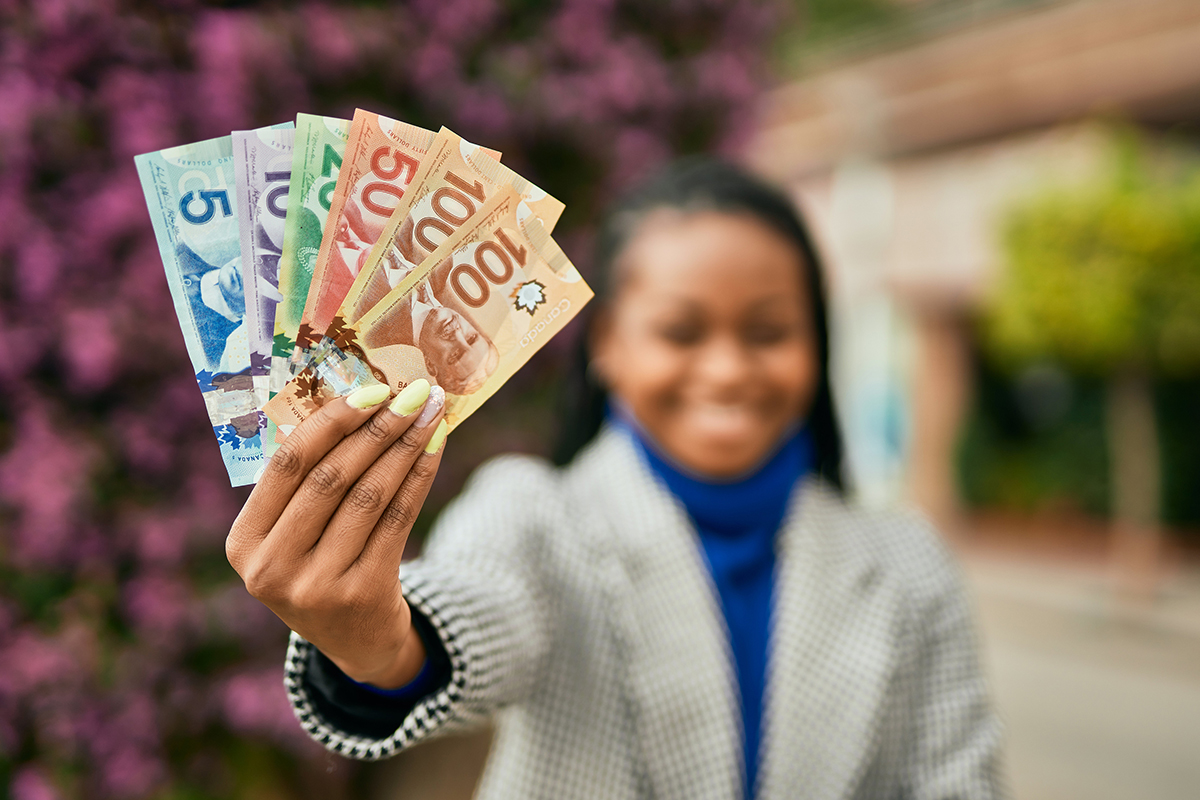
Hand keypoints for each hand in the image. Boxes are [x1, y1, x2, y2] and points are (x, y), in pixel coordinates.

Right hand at [227, 380, 447, 688]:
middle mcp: (272, 568)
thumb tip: (361, 399)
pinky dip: (419, 478)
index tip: (371, 389)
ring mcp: (317, 586)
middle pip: (332, 477)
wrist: (357, 641)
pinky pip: (398, 520)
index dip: (332, 422)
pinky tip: (434, 449)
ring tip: (430, 414)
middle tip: (413, 393)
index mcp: (244, 543)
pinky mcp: (364, 595)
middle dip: (378, 428)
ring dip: (404, 447)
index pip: (287, 464)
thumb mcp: (294, 534)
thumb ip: (308, 481)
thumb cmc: (322, 565)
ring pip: (369, 496)